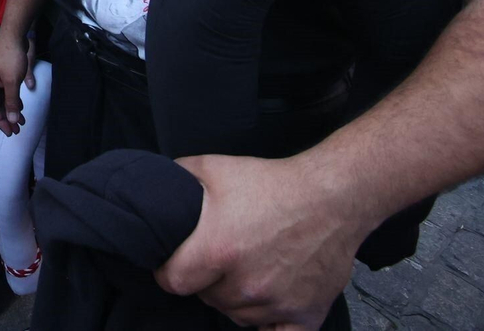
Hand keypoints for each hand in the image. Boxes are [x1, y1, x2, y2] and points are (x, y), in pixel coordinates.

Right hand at [0, 33, 31, 135]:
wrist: (14, 36)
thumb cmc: (11, 58)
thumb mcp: (12, 81)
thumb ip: (12, 102)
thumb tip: (12, 120)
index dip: (1, 122)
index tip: (11, 132)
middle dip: (7, 118)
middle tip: (17, 130)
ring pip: (3, 100)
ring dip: (11, 110)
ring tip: (21, 122)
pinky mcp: (3, 75)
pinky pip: (7, 92)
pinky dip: (14, 101)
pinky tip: (21, 107)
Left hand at [156, 154, 369, 329]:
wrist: (332, 196)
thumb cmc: (273, 183)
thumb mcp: (214, 168)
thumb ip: (177, 180)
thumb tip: (151, 192)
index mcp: (218, 248)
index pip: (173, 281)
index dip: (169, 271)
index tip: (175, 263)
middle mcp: (245, 283)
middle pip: (208, 298)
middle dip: (209, 280)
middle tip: (223, 255)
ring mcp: (275, 304)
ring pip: (238, 315)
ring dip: (238, 297)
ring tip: (251, 266)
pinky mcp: (304, 315)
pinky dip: (269, 326)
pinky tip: (266, 308)